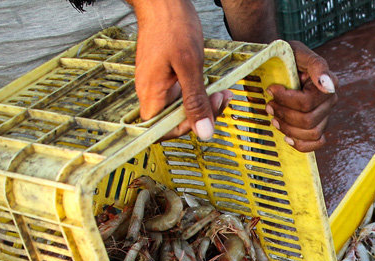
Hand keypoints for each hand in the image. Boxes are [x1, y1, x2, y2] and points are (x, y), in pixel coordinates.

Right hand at [134, 0, 224, 139]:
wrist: (163, 1)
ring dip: (204, 103)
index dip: (186, 129)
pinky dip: (200, 92)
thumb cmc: (172, 26)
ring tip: (222, 92)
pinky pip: (183, 94)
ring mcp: (159, 85)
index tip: (205, 117)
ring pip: (182, 108)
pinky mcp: (167, 77)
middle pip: (175, 121)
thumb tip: (204, 133)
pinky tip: (214, 86)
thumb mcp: (189, 66)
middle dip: (202, 115)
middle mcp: (152, 93)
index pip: (163, 131)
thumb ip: (196, 101)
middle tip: (221, 98)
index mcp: (151, 94)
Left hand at [266, 41, 336, 152]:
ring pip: (310, 133)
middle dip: (283, 114)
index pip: (306, 103)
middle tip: (269, 105)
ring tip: (274, 117)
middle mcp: (330, 101)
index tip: (271, 89)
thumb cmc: (289, 57)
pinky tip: (287, 136)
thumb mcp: (298, 52)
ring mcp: (325, 115)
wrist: (280, 64)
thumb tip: (328, 85)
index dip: (285, 100)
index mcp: (328, 83)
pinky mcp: (319, 127)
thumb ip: (316, 65)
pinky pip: (316, 143)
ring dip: (288, 128)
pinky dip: (301, 143)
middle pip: (307, 120)